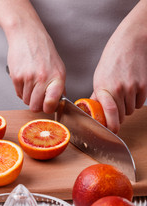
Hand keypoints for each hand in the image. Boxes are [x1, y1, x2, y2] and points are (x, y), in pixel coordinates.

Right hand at [0, 0, 65, 113]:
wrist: (28, 36)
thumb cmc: (45, 51)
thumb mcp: (59, 68)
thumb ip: (60, 87)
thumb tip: (58, 103)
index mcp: (56, 78)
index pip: (51, 104)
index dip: (49, 109)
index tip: (48, 107)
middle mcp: (42, 79)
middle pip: (35, 107)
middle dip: (37, 105)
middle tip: (39, 98)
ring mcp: (28, 78)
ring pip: (26, 101)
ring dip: (29, 97)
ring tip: (33, 85)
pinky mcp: (16, 77)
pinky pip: (18, 94)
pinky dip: (22, 91)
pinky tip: (27, 82)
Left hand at [91, 0, 146, 132]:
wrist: (129, 42)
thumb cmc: (111, 59)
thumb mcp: (99, 77)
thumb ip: (98, 95)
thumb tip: (94, 108)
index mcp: (103, 87)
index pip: (109, 112)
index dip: (111, 126)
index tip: (112, 132)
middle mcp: (118, 88)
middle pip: (121, 115)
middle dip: (118, 116)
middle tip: (115, 107)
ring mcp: (132, 87)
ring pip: (131, 111)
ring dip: (127, 107)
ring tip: (123, 94)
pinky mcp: (143, 85)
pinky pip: (139, 103)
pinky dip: (135, 101)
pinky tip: (131, 90)